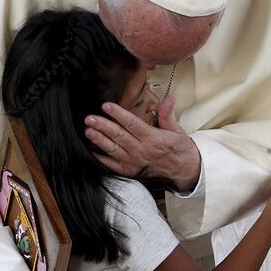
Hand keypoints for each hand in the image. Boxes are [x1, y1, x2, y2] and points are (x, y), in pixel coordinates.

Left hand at [84, 96, 200, 191]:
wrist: (183, 172)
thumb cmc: (179, 150)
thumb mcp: (177, 131)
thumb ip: (168, 114)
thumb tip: (169, 98)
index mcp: (152, 139)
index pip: (132, 124)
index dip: (118, 114)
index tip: (107, 106)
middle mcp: (141, 151)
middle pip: (118, 136)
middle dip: (103, 126)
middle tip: (90, 118)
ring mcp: (134, 162)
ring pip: (113, 150)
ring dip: (99, 140)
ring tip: (88, 131)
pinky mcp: (130, 171)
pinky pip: (112, 164)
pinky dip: (101, 158)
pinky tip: (91, 150)